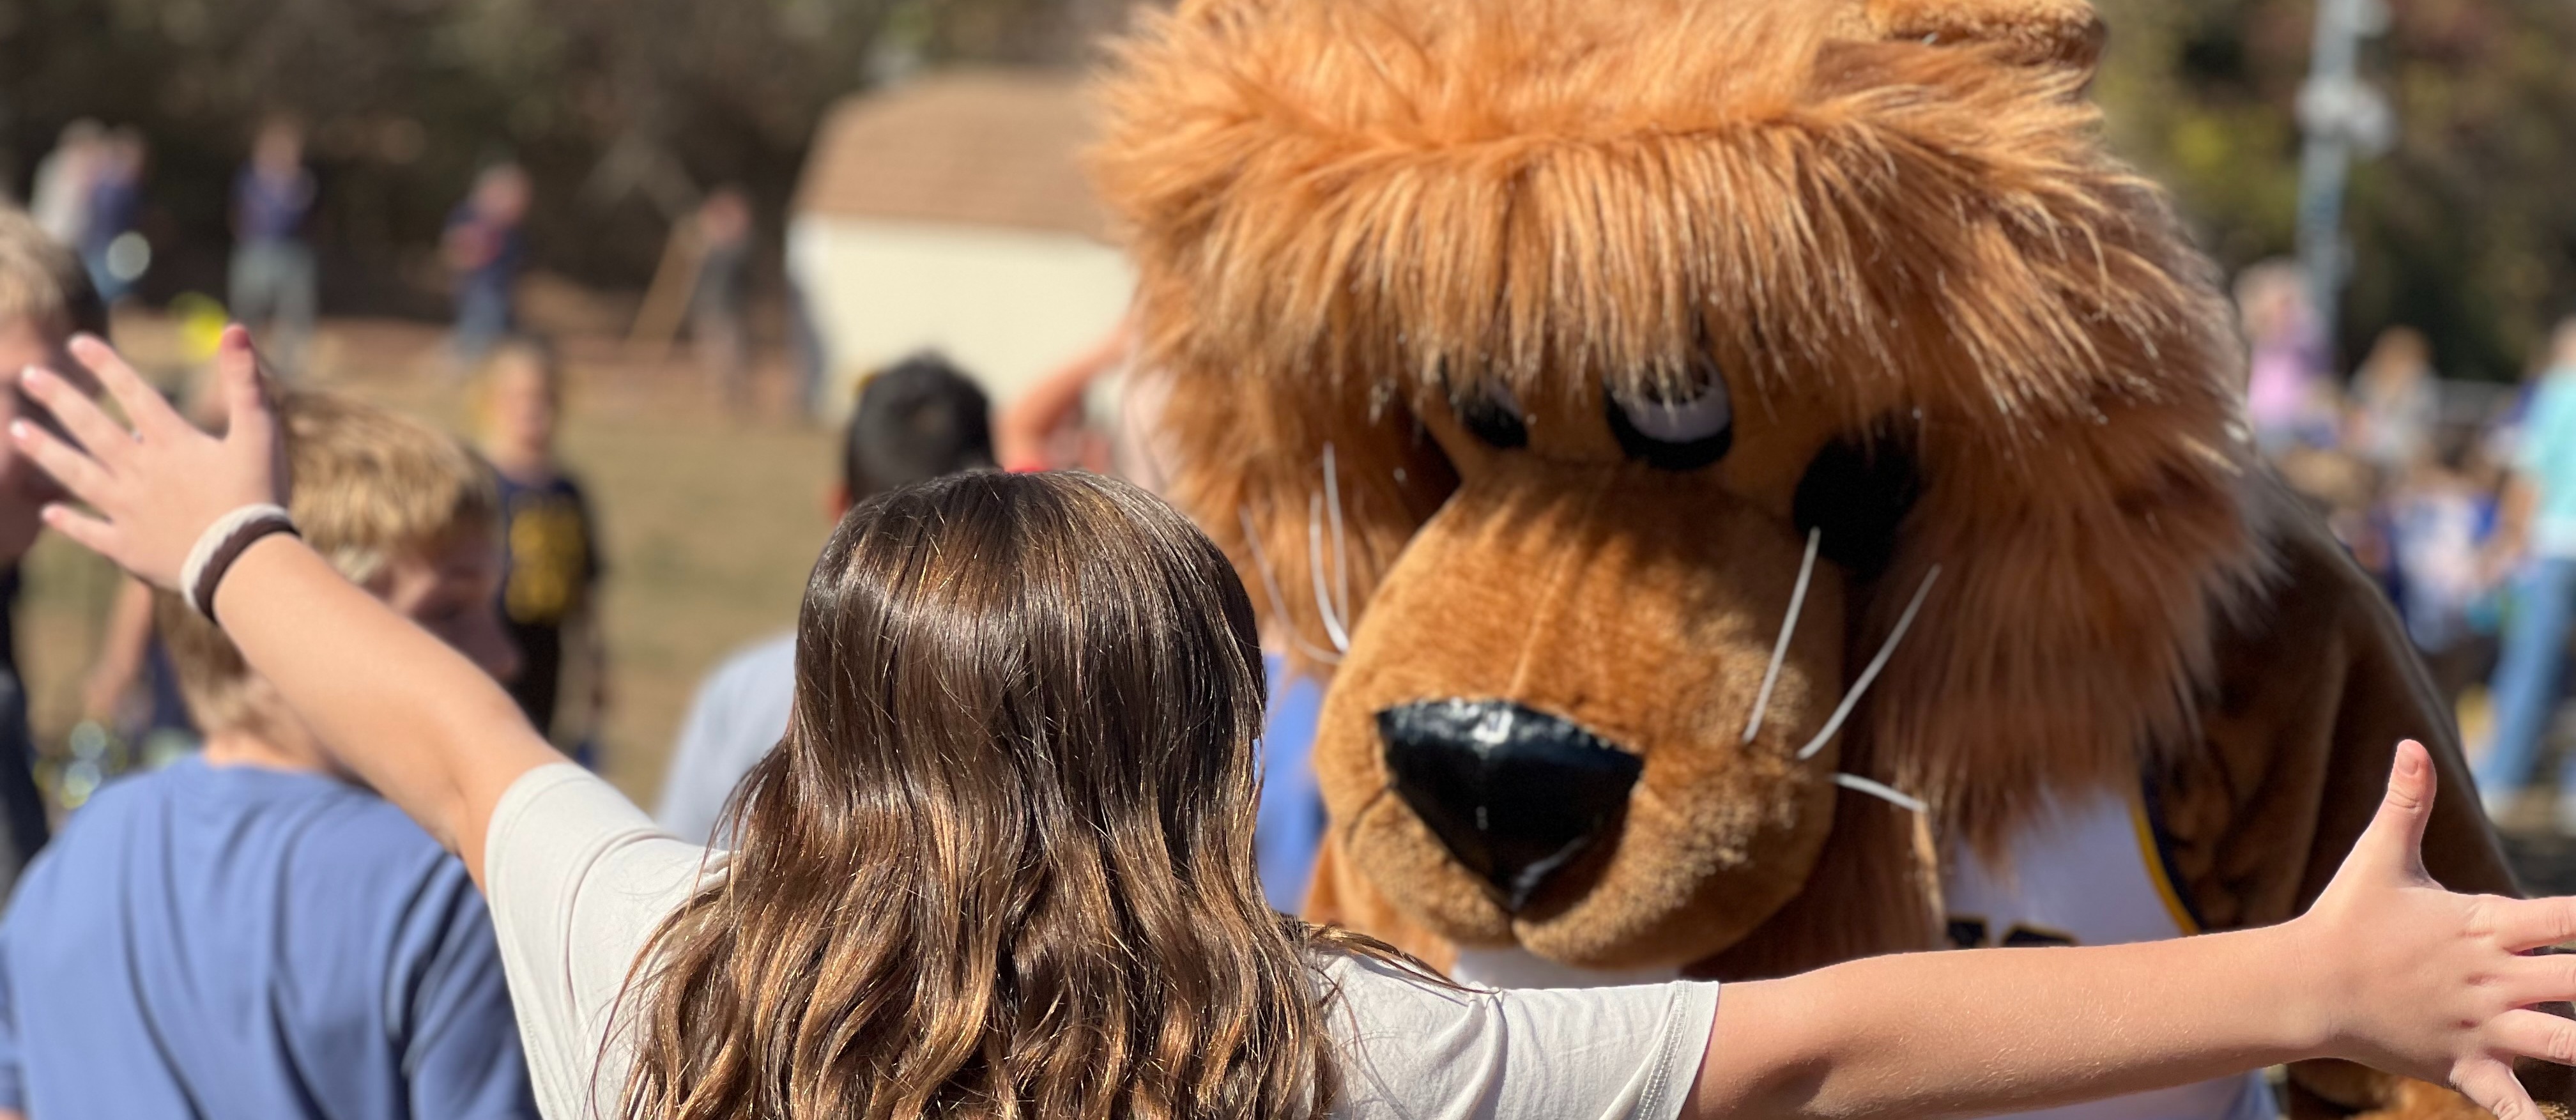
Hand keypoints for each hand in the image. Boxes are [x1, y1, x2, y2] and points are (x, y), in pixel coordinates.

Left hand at [10, 327, 282, 589]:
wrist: (244, 563)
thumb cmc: (258, 496)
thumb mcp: (260, 433)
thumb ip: (246, 382)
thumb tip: (235, 328)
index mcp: (173, 443)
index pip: (134, 394)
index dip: (107, 366)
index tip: (77, 343)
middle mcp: (141, 472)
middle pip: (93, 429)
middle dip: (60, 399)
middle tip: (29, 375)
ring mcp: (128, 510)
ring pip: (77, 475)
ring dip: (46, 452)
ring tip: (17, 431)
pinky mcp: (127, 547)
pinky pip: (91, 532)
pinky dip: (69, 522)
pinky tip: (49, 512)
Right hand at [2299, 740, 2575, 1118]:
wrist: (2305, 984)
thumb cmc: (2348, 917)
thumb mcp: (2379, 857)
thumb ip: (2407, 803)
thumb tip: (2411, 744)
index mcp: (2484, 926)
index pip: (2569, 919)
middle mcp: (2491, 979)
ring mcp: (2480, 1026)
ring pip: (2563, 1043)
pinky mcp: (2463, 1065)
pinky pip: (2509, 1102)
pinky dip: (2534, 1118)